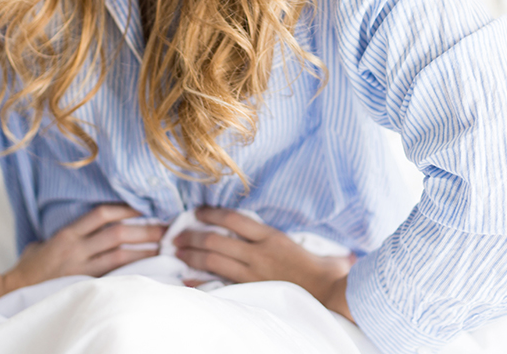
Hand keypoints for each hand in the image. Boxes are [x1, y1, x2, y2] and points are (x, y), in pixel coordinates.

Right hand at [0, 203, 163, 303]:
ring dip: (144, 251)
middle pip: (117, 234)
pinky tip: (147, 268)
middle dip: (144, 230)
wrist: (13, 292)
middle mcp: (75, 249)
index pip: (100, 214)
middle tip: (166, 228)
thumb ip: (68, 233)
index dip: (124, 208)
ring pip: (120, 256)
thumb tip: (90, 226)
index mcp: (67, 234)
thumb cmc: (30, 267)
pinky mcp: (84, 285)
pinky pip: (114, 276)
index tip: (144, 206)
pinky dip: (132, 271)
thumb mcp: (45, 241)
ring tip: (163, 247)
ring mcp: (81, 269)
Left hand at [172, 207, 355, 321]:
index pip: (234, 219)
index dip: (212, 213)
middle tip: (175, 236)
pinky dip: (201, 282)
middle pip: (216, 240)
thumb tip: (281, 231)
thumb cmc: (326, 272)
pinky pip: (220, 284)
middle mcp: (259, 253)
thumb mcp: (305, 244)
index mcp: (271, 237)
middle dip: (192, 237)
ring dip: (192, 256)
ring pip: (214, 261)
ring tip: (177, 253)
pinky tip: (187, 280)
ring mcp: (254, 273)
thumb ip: (293, 240)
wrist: (331, 296)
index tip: (197, 212)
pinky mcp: (253, 291)